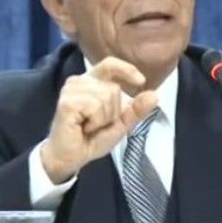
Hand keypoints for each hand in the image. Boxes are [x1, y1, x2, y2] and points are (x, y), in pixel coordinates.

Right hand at [40, 56, 158, 182]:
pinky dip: (95, 121)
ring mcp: (71, 90)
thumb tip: (154, 95)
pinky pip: (95, 106)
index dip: (126, 69)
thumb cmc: (92, 138)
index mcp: (92, 82)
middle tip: (96, 124)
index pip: (110, 64)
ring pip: (105, 96)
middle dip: (112, 111)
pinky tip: (83, 127)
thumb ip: (136, 110)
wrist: (71, 158)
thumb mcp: (120, 124)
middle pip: (113, 88)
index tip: (141, 81)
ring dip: (103, 118)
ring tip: (88, 126)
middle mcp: (79, 81)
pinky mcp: (67, 102)